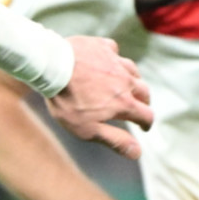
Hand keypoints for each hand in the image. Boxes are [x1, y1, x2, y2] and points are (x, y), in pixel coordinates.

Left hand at [44, 35, 152, 158]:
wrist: (52, 67)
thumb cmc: (67, 102)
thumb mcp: (88, 129)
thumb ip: (114, 140)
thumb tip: (137, 153)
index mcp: (124, 102)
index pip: (146, 115)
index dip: (146, 124)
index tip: (143, 127)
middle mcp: (125, 80)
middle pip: (144, 91)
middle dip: (143, 102)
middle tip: (137, 106)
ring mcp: (115, 61)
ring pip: (133, 71)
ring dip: (133, 80)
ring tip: (126, 85)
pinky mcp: (102, 46)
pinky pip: (114, 52)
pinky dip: (114, 58)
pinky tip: (107, 61)